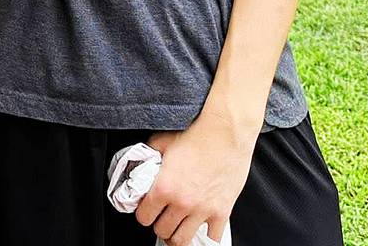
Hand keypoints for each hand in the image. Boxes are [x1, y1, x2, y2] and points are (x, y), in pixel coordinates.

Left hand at [136, 111, 254, 245]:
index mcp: (164, 187)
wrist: (226, 132)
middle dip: (159, 224)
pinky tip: (200, 225)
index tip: (147, 209)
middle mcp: (182, 202)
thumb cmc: (196, 134)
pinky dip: (204, 235)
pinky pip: (211, 238)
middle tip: (162, 216)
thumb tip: (142, 162)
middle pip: (163, 231)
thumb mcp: (162, 142)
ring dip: (177, 234)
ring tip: (177, 225)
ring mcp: (203, 210)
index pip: (144, 217)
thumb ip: (149, 156)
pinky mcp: (222, 212)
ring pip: (183, 240)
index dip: (143, 213)